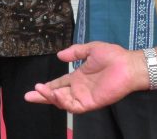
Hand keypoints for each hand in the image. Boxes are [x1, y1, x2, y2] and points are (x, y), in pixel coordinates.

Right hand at [24, 41, 142, 112]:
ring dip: (50, 98)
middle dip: (42, 96)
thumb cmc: (113, 56)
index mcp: (78, 78)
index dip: (47, 86)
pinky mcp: (91, 103)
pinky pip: (74, 107)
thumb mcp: (91, 49)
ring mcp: (84, 97)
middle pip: (56, 96)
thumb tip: (59, 55)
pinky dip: (63, 102)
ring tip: (40, 91)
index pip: (58, 84)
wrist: (128, 65)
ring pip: (63, 102)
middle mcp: (79, 89)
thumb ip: (75, 52)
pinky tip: (56, 95)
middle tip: (28, 96)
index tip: (35, 87)